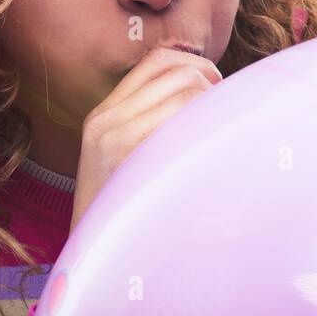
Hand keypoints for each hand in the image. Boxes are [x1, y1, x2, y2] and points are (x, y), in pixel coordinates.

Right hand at [69, 46, 221, 234]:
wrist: (90, 253)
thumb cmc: (123, 211)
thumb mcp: (127, 162)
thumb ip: (152, 129)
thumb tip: (203, 99)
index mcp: (104, 114)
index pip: (153, 62)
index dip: (191, 62)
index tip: (215, 81)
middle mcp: (104, 117)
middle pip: (170, 68)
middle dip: (207, 77)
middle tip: (226, 101)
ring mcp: (111, 131)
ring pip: (180, 88)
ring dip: (209, 100)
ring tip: (222, 123)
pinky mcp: (122, 148)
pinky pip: (177, 114)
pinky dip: (202, 118)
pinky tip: (214, 140)